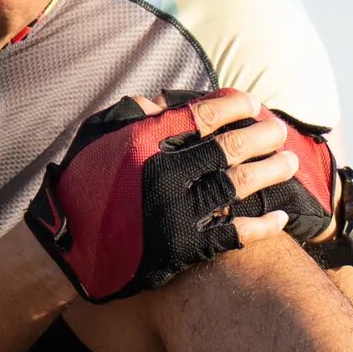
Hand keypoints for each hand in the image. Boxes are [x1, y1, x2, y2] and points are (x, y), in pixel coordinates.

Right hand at [24, 90, 336, 301]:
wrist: (63, 251)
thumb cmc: (81, 188)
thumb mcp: (96, 140)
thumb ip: (129, 117)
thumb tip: (163, 99)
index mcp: (143, 141)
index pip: (203, 114)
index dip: (234, 105)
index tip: (253, 103)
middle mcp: (163, 174)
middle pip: (229, 148)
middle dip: (262, 135)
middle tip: (280, 132)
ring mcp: (175, 213)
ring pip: (237, 186)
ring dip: (270, 173)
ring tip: (289, 164)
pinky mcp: (182, 249)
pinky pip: (232, 234)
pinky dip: (261, 226)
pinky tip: (280, 219)